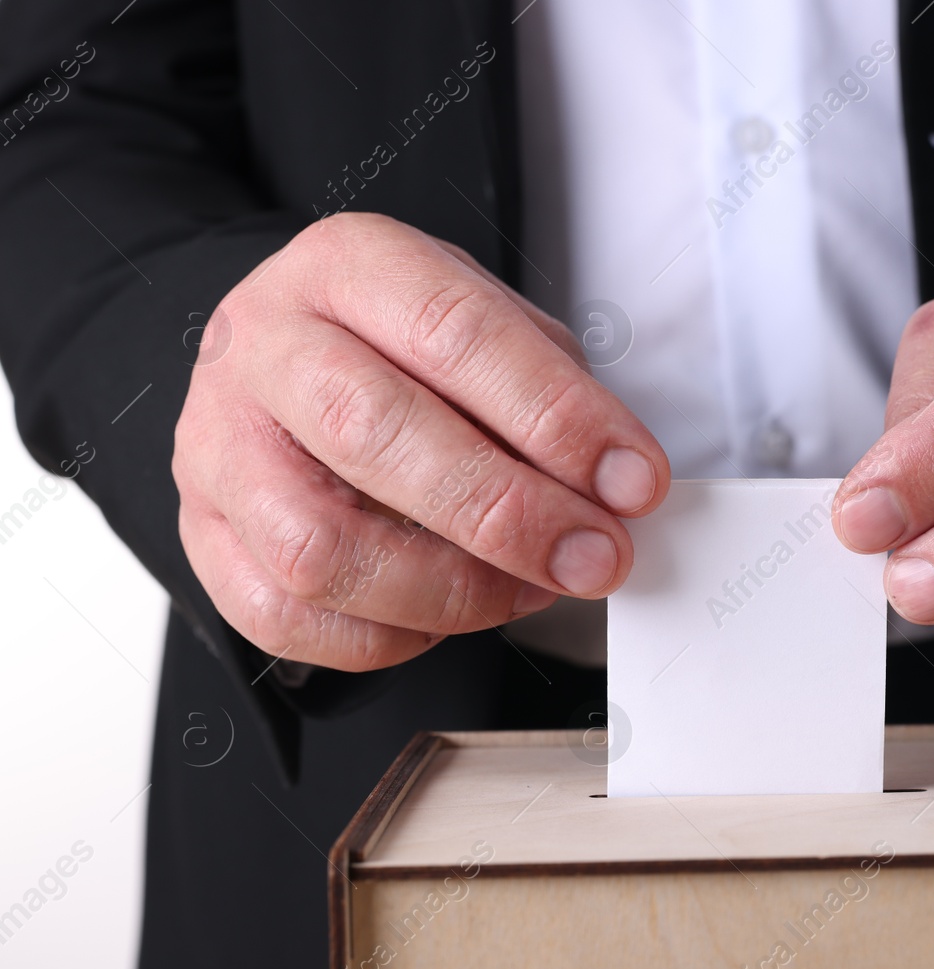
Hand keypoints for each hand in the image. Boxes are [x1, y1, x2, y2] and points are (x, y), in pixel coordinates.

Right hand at [173, 213, 668, 670]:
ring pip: (319, 548)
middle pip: (376, 435)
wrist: (282, 352)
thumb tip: (613, 484)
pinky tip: (447, 614)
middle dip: (509, 514)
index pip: (455, 334)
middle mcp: (265, 347)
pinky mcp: (203, 535)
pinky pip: (284, 616)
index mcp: (348, 266)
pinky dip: (385, 637)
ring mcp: (218, 446)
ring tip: (529, 589)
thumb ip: (550, 388)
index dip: (556, 418)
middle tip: (595, 556)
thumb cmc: (403, 344)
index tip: (632, 481)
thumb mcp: (487, 318)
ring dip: (451, 590)